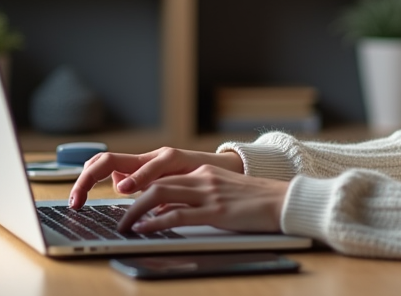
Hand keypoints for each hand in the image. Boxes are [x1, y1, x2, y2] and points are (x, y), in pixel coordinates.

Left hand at [117, 165, 289, 234]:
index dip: (139, 187)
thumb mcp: (219, 194)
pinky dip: (156, 222)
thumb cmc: (253, 202)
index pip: (162, 176)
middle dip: (130, 201)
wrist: (282, 201)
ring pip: (160, 195)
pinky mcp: (216, 211)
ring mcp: (208, 193)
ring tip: (124, 225)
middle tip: (118, 218)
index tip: (123, 201)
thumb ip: (193, 199)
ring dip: (136, 211)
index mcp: (202, 172)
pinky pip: (178, 215)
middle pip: (155, 184)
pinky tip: (144, 229)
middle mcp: (202, 178)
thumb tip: (163, 213)